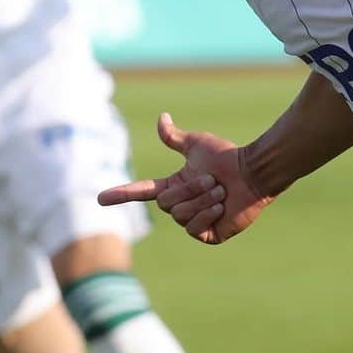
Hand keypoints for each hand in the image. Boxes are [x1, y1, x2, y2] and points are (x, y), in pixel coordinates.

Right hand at [98, 112, 271, 244]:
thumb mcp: (197, 144)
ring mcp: (194, 222)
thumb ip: (175, 137)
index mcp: (175, 186)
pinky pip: (194, 228)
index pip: (142, 191)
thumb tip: (161, 117)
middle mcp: (181, 205)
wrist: (253, 173)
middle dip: (190, 189)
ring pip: (180, 215)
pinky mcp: (208, 235)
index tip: (100, 198)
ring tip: (221, 193)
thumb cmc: (227, 157)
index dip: (122, 194)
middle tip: (212, 181)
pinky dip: (208, 214)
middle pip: (166, 203)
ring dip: (202, 200)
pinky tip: (222, 207)